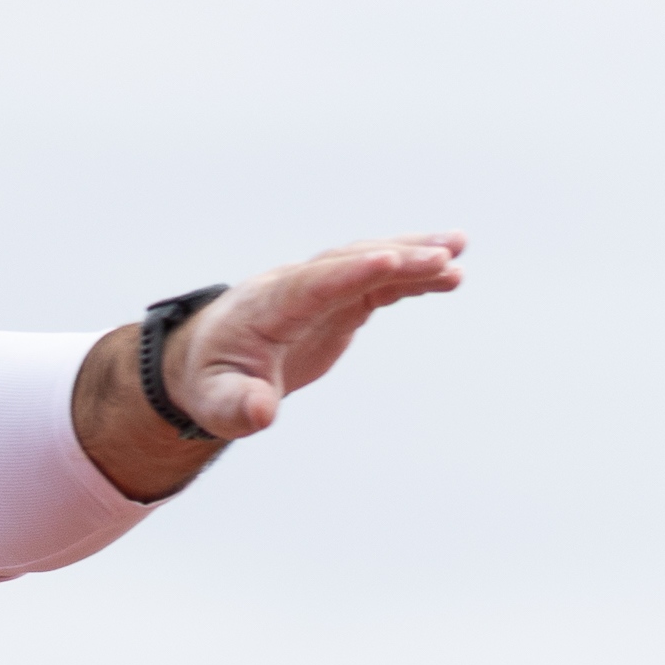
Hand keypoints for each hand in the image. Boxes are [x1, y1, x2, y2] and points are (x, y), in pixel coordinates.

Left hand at [72, 232, 465, 501]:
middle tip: (444, 256)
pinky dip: (412, 276)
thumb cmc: (211, 381)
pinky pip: (380, 281)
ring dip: (412, 255)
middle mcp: (296, 287)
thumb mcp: (217, 403)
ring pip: (369, 262)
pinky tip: (451, 273)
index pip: (313, 284)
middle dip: (395, 258)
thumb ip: (238, 405)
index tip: (388, 259)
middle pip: (349, 264)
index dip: (350, 272)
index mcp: (267, 307)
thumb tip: (260, 413)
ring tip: (459, 251)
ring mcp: (320, 289)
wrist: (205, 360)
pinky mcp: (339, 301)